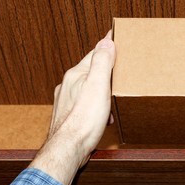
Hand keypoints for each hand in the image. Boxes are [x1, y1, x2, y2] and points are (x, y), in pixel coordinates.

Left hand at [29, 31, 115, 184]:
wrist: (68, 148)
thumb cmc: (83, 121)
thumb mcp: (98, 86)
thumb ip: (102, 63)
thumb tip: (106, 42)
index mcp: (76, 75)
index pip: (94, 53)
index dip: (106, 45)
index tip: (113, 35)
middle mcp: (69, 86)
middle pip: (90, 70)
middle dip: (105, 69)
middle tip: (118, 64)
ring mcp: (67, 100)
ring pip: (88, 88)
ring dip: (102, 91)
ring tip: (112, 94)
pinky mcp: (69, 115)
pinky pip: (86, 103)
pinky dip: (97, 106)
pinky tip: (103, 116)